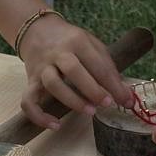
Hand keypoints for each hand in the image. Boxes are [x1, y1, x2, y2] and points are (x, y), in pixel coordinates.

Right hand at [17, 16, 134, 127]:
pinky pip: (29, 101)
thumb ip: (107, 68)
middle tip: (108, 104)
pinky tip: (55, 125)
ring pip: (52, 84)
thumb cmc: (70, 42)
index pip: (97, 64)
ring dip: (72, 100)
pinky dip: (39, 116)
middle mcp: (58, 53)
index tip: (126, 100)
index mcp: (77, 41)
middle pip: (73, 71)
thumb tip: (126, 95)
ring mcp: (42, 68)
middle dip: (93, 90)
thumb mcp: (91, 45)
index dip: (113, 84)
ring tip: (90, 111)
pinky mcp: (30, 81)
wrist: (36, 30)